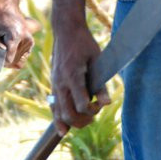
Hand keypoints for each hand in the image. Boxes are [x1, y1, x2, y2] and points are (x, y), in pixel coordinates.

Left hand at [0, 0, 33, 69]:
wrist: (6, 4)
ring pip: (17, 62)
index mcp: (15, 35)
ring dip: (7, 56)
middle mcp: (26, 39)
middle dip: (2, 58)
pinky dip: (12, 56)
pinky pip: (21, 59)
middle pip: (12, 62)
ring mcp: (30, 41)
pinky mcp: (30, 43)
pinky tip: (7, 46)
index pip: (8, 60)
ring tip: (2, 42)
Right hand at [50, 21, 110, 135]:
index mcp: (72, 75)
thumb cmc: (84, 43)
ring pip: (58, 114)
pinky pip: (53, 107)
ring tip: (85, 120)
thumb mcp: (97, 59)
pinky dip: (59, 118)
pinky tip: (64, 128)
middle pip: (68, 115)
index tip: (101, 104)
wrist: (66, 31)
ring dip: (72, 122)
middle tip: (94, 116)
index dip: (93, 110)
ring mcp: (54, 85)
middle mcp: (60, 83)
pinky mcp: (53, 85)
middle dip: (83, 121)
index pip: (81, 105)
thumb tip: (107, 103)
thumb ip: (101, 83)